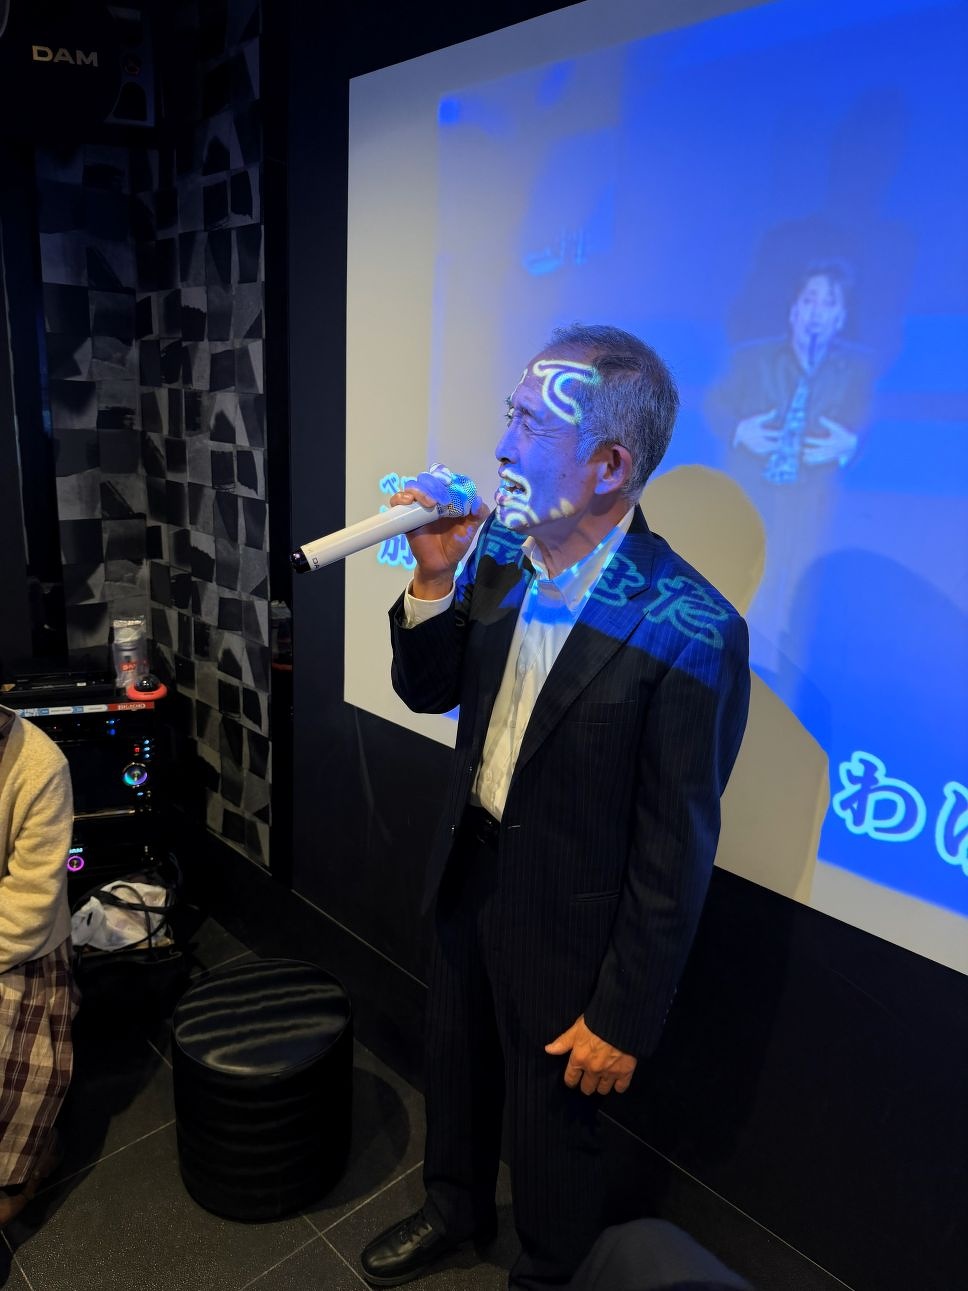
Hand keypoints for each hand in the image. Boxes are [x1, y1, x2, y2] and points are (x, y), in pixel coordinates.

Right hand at [392, 467, 488, 597]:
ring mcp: (418, 506)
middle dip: (434, 484)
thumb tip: (477, 501)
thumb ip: (479, 514)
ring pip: (413, 487)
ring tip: (429, 503)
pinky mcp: (405, 516)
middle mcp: (432, 498)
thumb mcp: (471, 529)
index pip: (444, 478)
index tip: (450, 482)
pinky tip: (408, 501)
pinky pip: (398, 501)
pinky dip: (400, 497)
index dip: (446, 476)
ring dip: (419, 490)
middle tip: (441, 499)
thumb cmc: (456, 544)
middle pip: (428, 480)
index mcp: (448, 497)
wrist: (441, 563)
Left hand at [544, 1015, 637, 1095]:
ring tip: (602, 1079)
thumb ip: (563, 1042)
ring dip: (602, 1086)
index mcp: (579, 1059)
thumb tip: (548, 1050)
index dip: (571, 1080)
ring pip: (603, 1090)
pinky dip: (619, 1085)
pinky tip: (617, 1079)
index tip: (573, 1079)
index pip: (571, 1079)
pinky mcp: (625, 1072)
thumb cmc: (597, 1021)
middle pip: (587, 1088)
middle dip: (586, 1085)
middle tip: (589, 1078)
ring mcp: (609, 1072)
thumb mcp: (576, 1029)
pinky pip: (620, 1088)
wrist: (620, 1020)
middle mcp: (593, 1069)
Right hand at [733, 410, 779, 454]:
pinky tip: (771, 448)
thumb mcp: (757, 418)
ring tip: (778, 445)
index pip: (770, 433)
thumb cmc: (750, 423)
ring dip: (772, 447)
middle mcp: (756, 438)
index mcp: (758, 430)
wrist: (738, 430)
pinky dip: (766, 450)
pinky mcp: (752, 447)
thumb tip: (775, 410)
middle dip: (776, 443)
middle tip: (782, 442)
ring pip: (765, 448)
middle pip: (768, 442)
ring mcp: (754, 444)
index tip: (783, 432)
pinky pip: (761, 450)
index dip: (778, 433)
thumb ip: (767, 416)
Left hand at [803, 416, 857, 465]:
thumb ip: (828, 423)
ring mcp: (832, 454)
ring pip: (821, 457)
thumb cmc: (844, 434)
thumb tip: (820, 417)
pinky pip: (822, 460)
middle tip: (804, 450)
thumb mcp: (837, 428)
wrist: (853, 444)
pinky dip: (815, 461)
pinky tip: (808, 461)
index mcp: (833, 442)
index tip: (805, 439)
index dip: (813, 440)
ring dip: (813, 458)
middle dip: (812, 451)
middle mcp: (832, 449)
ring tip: (804, 458)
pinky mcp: (831, 457)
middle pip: (820, 451)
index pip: (821, 441)